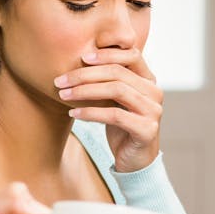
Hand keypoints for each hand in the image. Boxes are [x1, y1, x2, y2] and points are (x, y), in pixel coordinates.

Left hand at [54, 49, 162, 171]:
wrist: (134, 159)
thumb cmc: (121, 125)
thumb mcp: (114, 99)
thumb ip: (107, 81)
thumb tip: (79, 60)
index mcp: (148, 80)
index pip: (131, 55)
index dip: (107, 53)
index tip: (82, 57)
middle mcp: (154, 92)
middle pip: (118, 73)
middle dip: (85, 74)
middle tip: (60, 80)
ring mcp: (153, 111)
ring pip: (117, 90)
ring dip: (85, 91)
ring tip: (63, 95)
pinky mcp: (147, 130)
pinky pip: (115, 115)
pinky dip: (91, 112)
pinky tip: (74, 113)